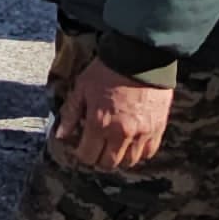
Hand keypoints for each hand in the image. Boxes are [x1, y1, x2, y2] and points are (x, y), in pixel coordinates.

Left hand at [54, 58, 175, 169]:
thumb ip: (71, 113)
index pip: (88, 156)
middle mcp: (120, 133)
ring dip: (120, 157)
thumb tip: (60, 135)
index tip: (82, 147)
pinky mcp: (157, 128)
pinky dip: (140, 151)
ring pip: (129, 161)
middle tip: (98, 147)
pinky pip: (149, 152)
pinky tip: (133, 142)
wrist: (139, 55)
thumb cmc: (107, 70)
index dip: (82, 154)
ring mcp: (141, 133)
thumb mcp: (82, 87)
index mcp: (99, 123)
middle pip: (108, 163)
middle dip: (99, 158)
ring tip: (115, 146)